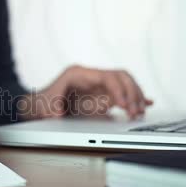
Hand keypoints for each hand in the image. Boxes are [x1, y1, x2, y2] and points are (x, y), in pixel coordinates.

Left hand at [19, 65, 151, 119]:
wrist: (39, 105)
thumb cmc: (42, 103)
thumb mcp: (45, 105)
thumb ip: (51, 109)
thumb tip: (57, 112)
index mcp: (79, 74)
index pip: (106, 76)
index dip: (118, 89)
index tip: (124, 104)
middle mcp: (92, 77)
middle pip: (120, 76)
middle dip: (132, 92)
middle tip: (135, 111)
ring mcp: (98, 85)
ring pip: (125, 84)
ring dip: (135, 97)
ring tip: (139, 112)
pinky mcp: (102, 95)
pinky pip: (122, 94)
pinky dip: (134, 99)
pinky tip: (146, 104)